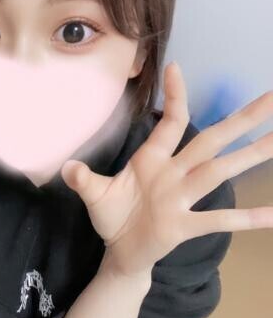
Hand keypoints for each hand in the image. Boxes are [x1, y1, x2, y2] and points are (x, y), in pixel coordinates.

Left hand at [62, 61, 272, 277]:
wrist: (119, 252)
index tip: (175, 66)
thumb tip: (65, 168)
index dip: (175, 96)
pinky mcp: (184, 226)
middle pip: (211, 141)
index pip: (171, 123)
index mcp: (151, 159)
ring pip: (220, 172)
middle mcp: (173, 173)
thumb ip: (84, 180)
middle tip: (272, 97)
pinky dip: (247, 218)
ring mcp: (182, 198)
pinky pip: (218, 220)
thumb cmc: (112, 216)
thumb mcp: (95, 195)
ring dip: (251, 156)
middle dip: (240, 119)